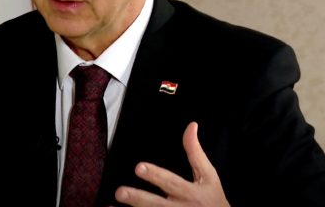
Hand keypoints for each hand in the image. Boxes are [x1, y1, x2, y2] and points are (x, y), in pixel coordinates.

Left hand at [114, 122, 229, 205]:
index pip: (171, 183)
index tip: (138, 167)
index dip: (155, 175)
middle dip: (139, 199)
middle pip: (157, 205)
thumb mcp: (209, 176)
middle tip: (120, 192)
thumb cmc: (213, 200)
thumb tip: (191, 126)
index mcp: (190, 193)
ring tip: (110, 206)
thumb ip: (196, 152)